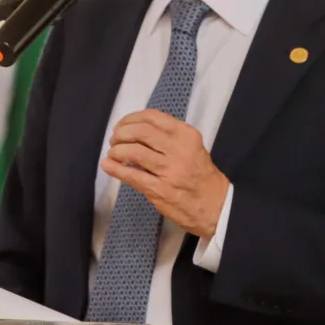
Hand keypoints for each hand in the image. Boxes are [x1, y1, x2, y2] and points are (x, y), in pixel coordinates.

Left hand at [100, 109, 229, 237]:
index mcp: (186, 136)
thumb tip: (136, 130)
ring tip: (113, 154)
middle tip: (115, 140)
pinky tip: (107, 165)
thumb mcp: (193, 148)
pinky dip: (115, 169)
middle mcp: (179, 150)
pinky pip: (131, 176)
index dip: (130, 119)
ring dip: (116, 151)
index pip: (152, 118)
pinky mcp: (160, 190)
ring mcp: (169, 171)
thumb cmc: (201, 177)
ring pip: (133, 152)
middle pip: (140, 132)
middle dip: (121, 134)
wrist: (216, 207)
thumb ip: (169, 137)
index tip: (122, 125)